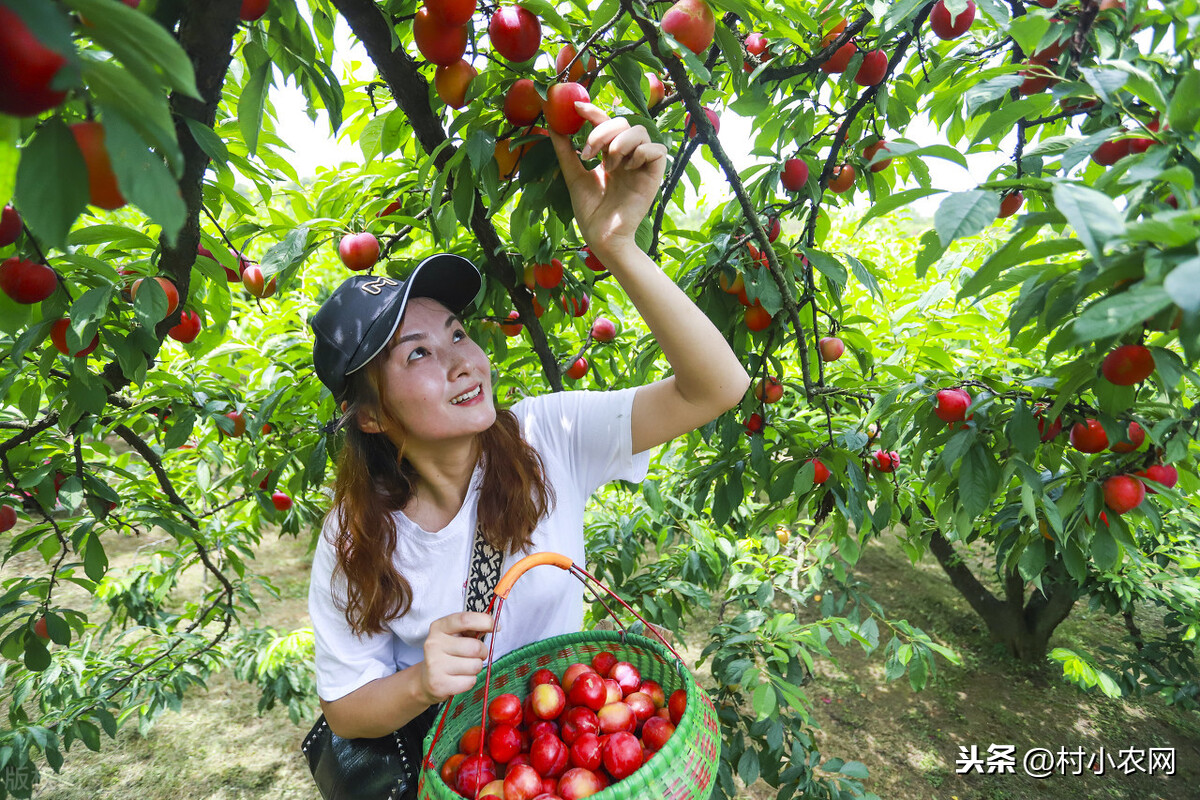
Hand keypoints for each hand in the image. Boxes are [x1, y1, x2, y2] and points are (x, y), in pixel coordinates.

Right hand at [418, 611, 492, 703]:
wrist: (427, 679)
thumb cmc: (448, 653)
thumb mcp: (456, 635)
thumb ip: (473, 628)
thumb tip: (495, 626)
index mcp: (439, 627)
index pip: (465, 620)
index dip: (484, 621)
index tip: (494, 626)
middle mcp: (434, 644)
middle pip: (475, 647)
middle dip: (482, 652)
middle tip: (476, 655)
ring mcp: (435, 665)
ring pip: (475, 666)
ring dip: (476, 667)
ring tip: (465, 667)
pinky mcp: (439, 684)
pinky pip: (470, 682)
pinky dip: (470, 681)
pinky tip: (459, 678)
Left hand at [549, 102, 667, 254]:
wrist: (602, 236)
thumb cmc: (590, 211)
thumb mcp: (573, 176)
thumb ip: (565, 151)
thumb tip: (552, 125)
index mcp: (610, 155)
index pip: (606, 123)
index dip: (593, 111)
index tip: (575, 107)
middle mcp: (627, 156)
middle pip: (623, 122)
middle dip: (602, 130)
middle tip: (588, 151)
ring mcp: (641, 165)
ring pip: (640, 131)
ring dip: (619, 143)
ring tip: (609, 166)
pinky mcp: (654, 176)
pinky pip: (656, 150)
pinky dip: (641, 153)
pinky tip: (628, 168)